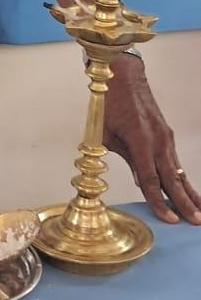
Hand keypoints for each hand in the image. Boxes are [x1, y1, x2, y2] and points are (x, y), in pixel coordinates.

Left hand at [103, 57, 200, 223]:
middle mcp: (158, 140)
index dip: (159, 202)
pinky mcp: (167, 137)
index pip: (150, 180)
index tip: (169, 219)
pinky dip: (183, 179)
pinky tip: (189, 192)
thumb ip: (125, 159)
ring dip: (189, 193)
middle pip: (172, 179)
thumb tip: (141, 182)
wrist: (124, 78)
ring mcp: (165, 138)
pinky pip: (176, 162)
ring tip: (200, 212)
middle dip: (184, 203)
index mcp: (140, 140)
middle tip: (195, 221)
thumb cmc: (110, 104)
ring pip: (178, 171)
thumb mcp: (107, 134)